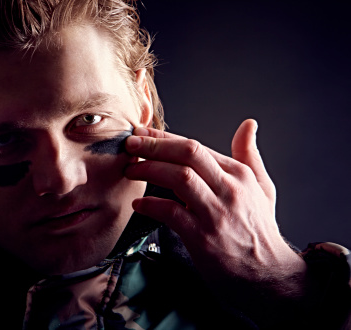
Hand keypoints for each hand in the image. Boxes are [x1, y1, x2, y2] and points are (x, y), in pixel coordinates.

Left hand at [124, 119, 305, 284]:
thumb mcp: (262, 187)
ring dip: (149, 170)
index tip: (142, 132)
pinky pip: (172, 213)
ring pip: (179, 178)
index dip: (164, 137)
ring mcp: (216, 213)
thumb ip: (250, 155)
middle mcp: (228, 189)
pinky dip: (151, 206)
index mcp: (238, 174)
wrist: (269, 274)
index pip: (195, 146)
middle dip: (154, 145)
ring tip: (131, 171)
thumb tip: (249, 125)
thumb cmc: (259, 230)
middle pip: (187, 154)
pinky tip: (139, 204)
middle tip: (130, 144)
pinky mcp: (203, 238)